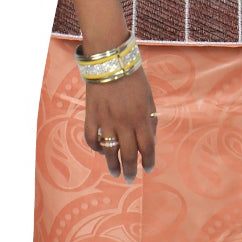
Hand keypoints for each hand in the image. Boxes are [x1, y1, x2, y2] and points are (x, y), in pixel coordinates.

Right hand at [83, 65, 158, 180]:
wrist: (111, 62)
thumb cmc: (134, 79)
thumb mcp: (149, 99)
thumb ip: (150, 120)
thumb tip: (150, 139)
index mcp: (142, 118)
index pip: (147, 147)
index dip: (148, 161)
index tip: (148, 169)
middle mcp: (124, 123)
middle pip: (128, 154)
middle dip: (130, 170)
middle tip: (129, 179)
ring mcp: (106, 121)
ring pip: (109, 151)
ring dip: (112, 165)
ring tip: (114, 173)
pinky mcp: (91, 116)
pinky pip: (91, 138)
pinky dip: (95, 147)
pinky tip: (100, 151)